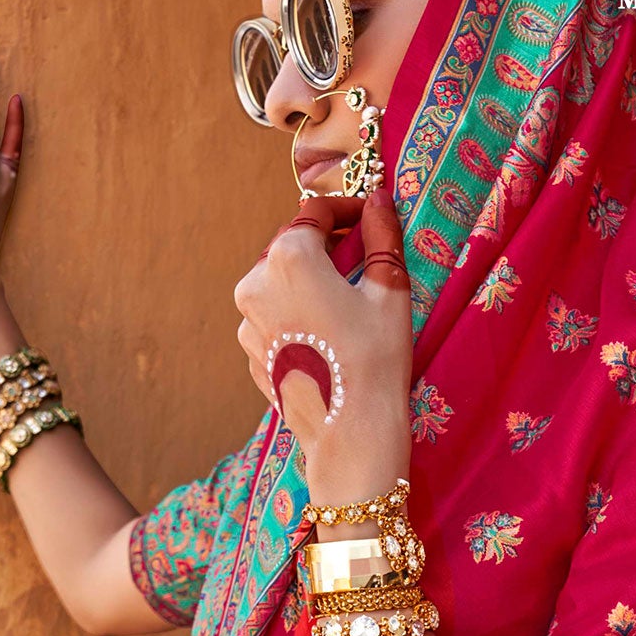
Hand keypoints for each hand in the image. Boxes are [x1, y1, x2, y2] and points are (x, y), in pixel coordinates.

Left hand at [234, 186, 412, 507]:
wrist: (350, 435)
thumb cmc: (375, 360)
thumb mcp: (389, 291)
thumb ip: (381, 236)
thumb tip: (379, 200)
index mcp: (289, 257)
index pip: (316, 213)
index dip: (347, 210)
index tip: (370, 218)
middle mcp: (255, 284)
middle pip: (293, 248)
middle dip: (327, 248)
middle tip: (364, 264)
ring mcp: (247, 322)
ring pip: (281, 285)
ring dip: (311, 284)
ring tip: (348, 307)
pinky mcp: (250, 353)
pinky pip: (275, 320)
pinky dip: (298, 317)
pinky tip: (329, 339)